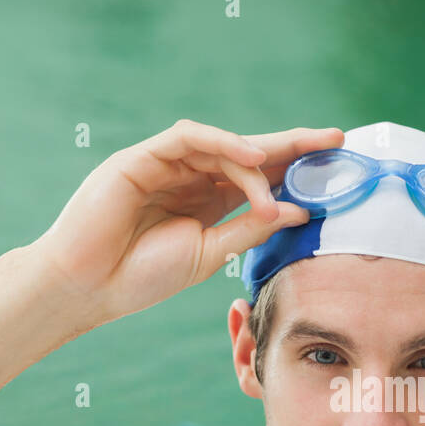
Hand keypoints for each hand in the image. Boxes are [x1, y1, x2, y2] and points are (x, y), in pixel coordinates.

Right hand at [31, 119, 343, 326]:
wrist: (88, 287)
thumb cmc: (142, 275)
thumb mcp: (210, 254)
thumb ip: (250, 229)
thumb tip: (299, 211)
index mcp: (208, 202)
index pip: (260, 177)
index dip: (296, 168)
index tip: (336, 165)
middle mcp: (191, 178)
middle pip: (249, 152)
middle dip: (293, 145)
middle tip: (335, 139)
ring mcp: (166, 165)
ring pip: (223, 146)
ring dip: (259, 159)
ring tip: (287, 175)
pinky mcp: (142, 158)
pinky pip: (188, 138)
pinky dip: (222, 144)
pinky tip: (251, 159)